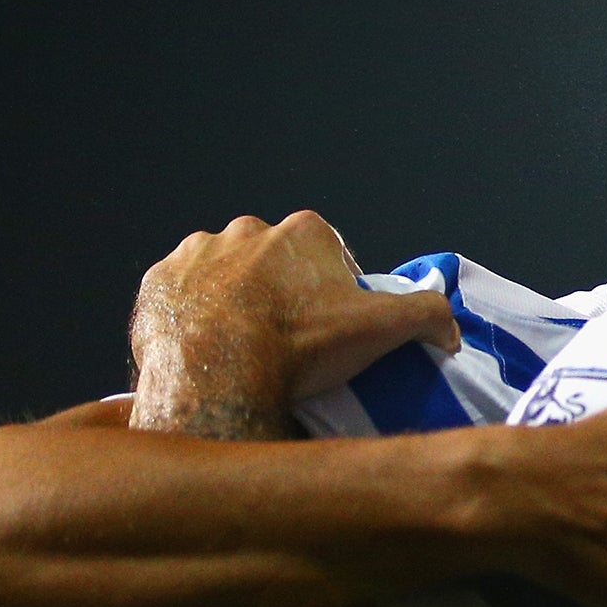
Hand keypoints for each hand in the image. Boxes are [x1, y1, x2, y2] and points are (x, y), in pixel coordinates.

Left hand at [131, 211, 459, 434]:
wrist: (218, 376)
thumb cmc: (300, 347)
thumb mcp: (384, 330)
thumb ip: (429, 316)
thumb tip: (449, 329)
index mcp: (302, 231)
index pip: (329, 254)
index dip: (336, 290)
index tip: (333, 327)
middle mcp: (246, 230)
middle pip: (275, 261)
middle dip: (282, 292)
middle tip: (291, 341)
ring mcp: (196, 254)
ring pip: (225, 276)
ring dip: (235, 301)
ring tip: (246, 348)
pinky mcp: (157, 283)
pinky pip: (182, 297)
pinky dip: (194, 317)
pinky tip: (209, 350)